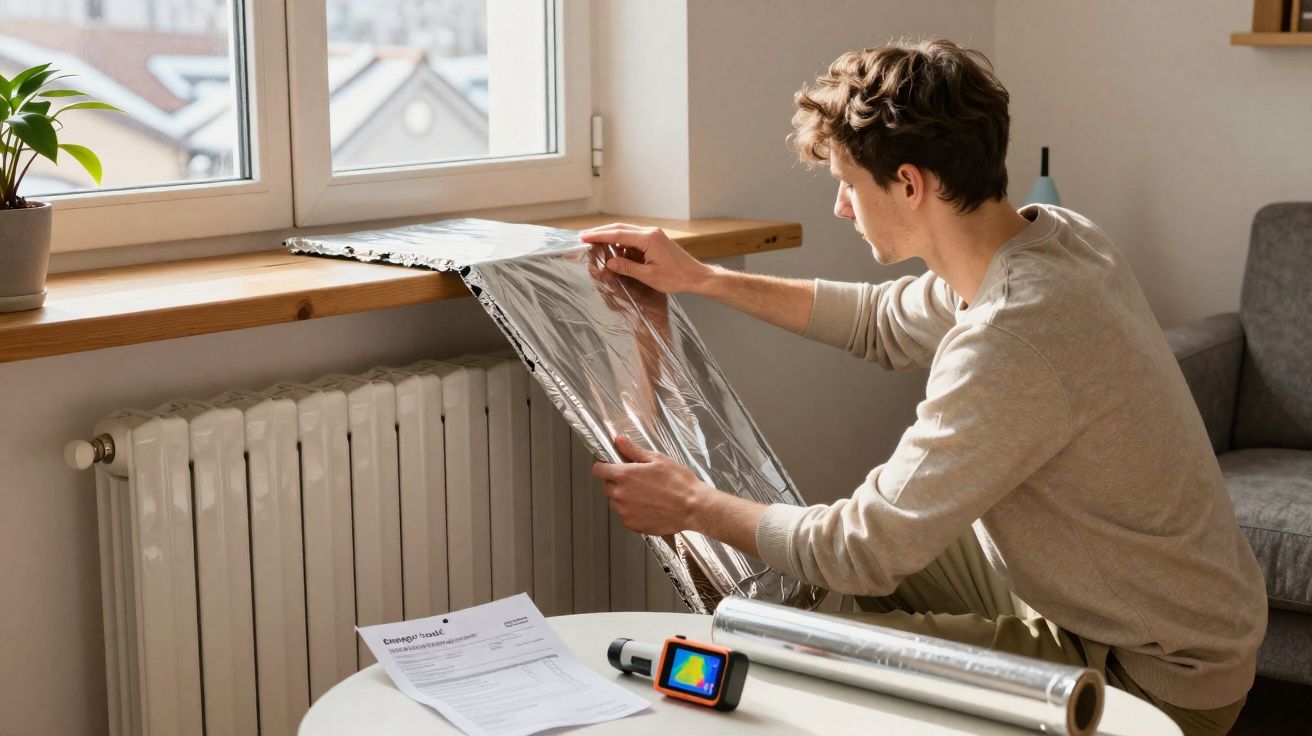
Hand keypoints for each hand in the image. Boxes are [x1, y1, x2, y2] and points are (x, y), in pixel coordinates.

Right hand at [579, 224, 716, 294]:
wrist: (696, 276)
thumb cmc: (676, 277)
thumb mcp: (649, 276)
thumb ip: (628, 267)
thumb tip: (610, 262)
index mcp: (648, 239)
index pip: (617, 234)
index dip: (599, 235)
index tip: (584, 236)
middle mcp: (650, 232)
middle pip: (620, 228)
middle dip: (601, 232)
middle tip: (584, 236)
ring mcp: (653, 235)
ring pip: (626, 232)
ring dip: (611, 237)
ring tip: (595, 244)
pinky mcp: (655, 240)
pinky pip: (634, 238)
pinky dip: (622, 243)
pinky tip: (614, 251)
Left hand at [592, 435, 709, 535]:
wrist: (693, 507)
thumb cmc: (678, 483)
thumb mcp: (657, 459)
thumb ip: (633, 450)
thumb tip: (619, 441)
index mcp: (624, 475)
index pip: (598, 470)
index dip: (604, 466)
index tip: (611, 466)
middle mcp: (620, 495)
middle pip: (607, 486)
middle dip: (617, 481)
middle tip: (636, 479)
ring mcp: (625, 512)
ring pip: (616, 501)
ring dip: (624, 497)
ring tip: (645, 494)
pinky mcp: (632, 525)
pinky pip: (625, 515)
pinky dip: (632, 511)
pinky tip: (649, 505)